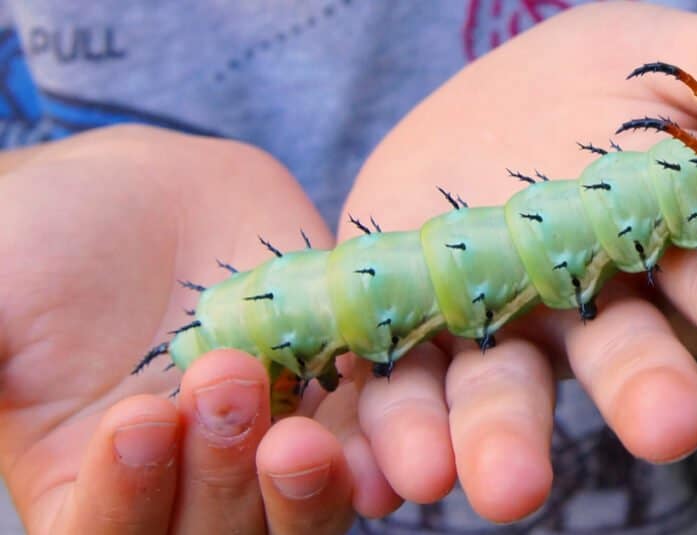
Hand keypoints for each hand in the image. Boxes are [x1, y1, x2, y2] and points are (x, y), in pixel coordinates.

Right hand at [0, 126, 391, 532]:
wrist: (139, 193)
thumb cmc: (37, 241)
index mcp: (89, 488)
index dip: (124, 501)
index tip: (130, 419)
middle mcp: (182, 489)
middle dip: (216, 474)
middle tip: (219, 381)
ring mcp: (262, 451)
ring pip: (291, 516)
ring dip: (297, 485)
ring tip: (295, 422)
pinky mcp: (330, 405)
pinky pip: (362, 451)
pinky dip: (372, 454)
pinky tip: (381, 441)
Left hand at [340, 3, 696, 521]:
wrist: (499, 114)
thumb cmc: (604, 89)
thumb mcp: (663, 61)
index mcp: (661, 240)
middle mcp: (587, 302)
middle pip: (620, 353)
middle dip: (641, 391)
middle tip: (667, 433)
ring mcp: (497, 322)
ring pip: (502, 389)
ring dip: (496, 438)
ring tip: (488, 485)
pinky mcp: (407, 327)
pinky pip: (394, 387)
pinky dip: (384, 440)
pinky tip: (377, 480)